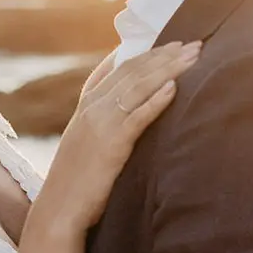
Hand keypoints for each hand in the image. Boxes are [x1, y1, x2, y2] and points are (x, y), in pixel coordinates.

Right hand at [35, 40, 200, 232]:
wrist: (58, 210)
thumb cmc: (76, 183)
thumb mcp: (86, 144)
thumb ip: (103, 124)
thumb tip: (128, 115)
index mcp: (86, 106)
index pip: (116, 68)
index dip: (144, 52)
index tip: (169, 42)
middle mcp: (91, 108)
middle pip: (132, 71)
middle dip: (164, 55)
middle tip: (193, 44)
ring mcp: (100, 123)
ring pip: (138, 86)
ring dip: (168, 69)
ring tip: (193, 57)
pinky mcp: (110, 144)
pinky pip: (137, 116)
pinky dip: (156, 100)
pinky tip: (174, 87)